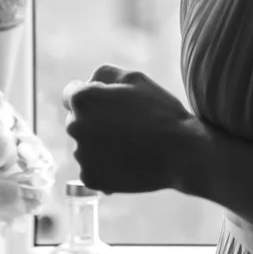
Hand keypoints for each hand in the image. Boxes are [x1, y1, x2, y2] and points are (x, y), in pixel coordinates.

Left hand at [64, 65, 207, 195]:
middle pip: (77, 122)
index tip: (111, 106)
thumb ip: (103, 74)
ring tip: (130, 146)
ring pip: (85, 147)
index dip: (93, 98)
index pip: (71, 96)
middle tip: (125, 127)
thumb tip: (86, 83)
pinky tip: (128, 163)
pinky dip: (105, 168)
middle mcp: (75, 127)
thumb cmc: (160, 111)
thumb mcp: (134, 78)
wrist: (181, 153)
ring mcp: (81, 155)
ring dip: (99, 146)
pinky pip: (92, 170)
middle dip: (94, 122)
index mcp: (82, 99)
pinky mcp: (89, 179)